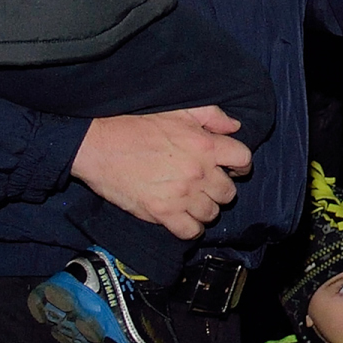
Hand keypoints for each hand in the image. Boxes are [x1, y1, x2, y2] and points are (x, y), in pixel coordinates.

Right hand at [70, 107, 250, 239]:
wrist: (100, 147)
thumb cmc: (136, 126)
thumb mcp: (178, 111)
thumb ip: (211, 116)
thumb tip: (235, 126)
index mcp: (205, 145)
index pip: (243, 159)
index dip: (239, 164)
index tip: (230, 167)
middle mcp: (198, 172)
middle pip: (229, 192)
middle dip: (220, 189)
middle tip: (205, 185)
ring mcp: (181, 195)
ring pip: (212, 213)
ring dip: (205, 208)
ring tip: (192, 201)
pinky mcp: (163, 213)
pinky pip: (191, 231)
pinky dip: (190, 228)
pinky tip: (183, 218)